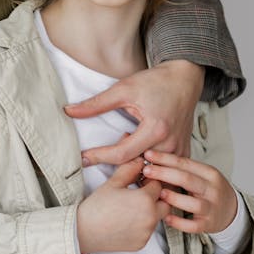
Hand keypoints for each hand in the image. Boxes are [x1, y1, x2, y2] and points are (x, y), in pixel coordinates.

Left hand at [66, 59, 203, 165]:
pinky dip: (151, 170)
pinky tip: (139, 159)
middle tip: (101, 159)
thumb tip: (69, 111)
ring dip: (135, 170)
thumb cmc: (156, 82)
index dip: (100, 157)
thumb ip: (96, 104)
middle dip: (119, 169)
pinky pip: (166, 172)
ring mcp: (180, 151)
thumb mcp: (123, 89)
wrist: (184, 79)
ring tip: (122, 156)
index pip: (122, 154)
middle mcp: (170, 144)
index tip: (84, 158)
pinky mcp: (184, 153)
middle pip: (138, 168)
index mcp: (156, 129)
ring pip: (153, 174)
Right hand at [76, 157, 168, 253]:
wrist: (85, 231)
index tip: (141, 181)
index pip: (158, 185)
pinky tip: (128, 220)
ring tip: (132, 207)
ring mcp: (147, 232)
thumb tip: (140, 161)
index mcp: (145, 199)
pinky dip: (143, 225)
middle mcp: (151, 217)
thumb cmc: (98, 205)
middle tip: (140, 194)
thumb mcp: (114, 182)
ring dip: (151, 211)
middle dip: (156, 197)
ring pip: (158, 218)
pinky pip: (149, 231)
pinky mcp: (142, 243)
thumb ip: (130, 169)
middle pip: (165, 203)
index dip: (150, 181)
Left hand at [142, 150, 237, 233]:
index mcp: (209, 173)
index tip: (148, 154)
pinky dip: (180, 222)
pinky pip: (193, 225)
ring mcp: (212, 208)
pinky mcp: (209, 224)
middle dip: (165, 174)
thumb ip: (183, 169)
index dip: (165, 158)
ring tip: (159, 193)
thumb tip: (154, 159)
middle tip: (147, 170)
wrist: (232, 211)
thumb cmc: (209, 190)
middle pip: (187, 179)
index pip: (185, 163)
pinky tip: (167, 217)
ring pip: (193, 203)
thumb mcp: (202, 175)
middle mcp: (212, 189)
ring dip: (175, 198)